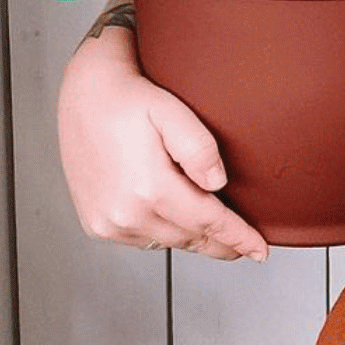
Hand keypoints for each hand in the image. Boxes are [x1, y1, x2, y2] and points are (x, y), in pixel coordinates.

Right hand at [58, 32, 267, 261]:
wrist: (84, 94)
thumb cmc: (128, 98)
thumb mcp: (171, 111)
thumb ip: (198, 148)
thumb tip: (218, 184)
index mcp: (148, 188)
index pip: (208, 223)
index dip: (239, 238)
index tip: (260, 251)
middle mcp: (125, 214)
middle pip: (190, 238)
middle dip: (221, 243)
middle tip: (245, 245)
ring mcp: (108, 224)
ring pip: (168, 243)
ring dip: (193, 238)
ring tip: (213, 230)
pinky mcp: (96, 226)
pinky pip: (143, 240)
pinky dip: (164, 234)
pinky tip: (174, 218)